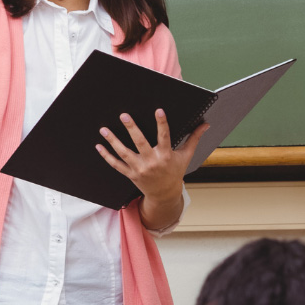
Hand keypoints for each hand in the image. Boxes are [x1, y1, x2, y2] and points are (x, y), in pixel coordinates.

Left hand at [96, 110, 206, 227]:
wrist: (164, 194)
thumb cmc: (175, 172)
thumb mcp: (185, 156)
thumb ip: (193, 138)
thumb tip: (205, 124)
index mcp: (165, 155)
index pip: (164, 137)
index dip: (162, 123)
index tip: (158, 110)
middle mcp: (151, 162)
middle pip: (140, 143)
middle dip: (131, 129)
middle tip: (124, 115)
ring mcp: (139, 169)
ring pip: (124, 153)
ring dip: (113, 141)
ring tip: (104, 129)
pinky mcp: (130, 174)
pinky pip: (116, 165)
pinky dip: (106, 156)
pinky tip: (99, 146)